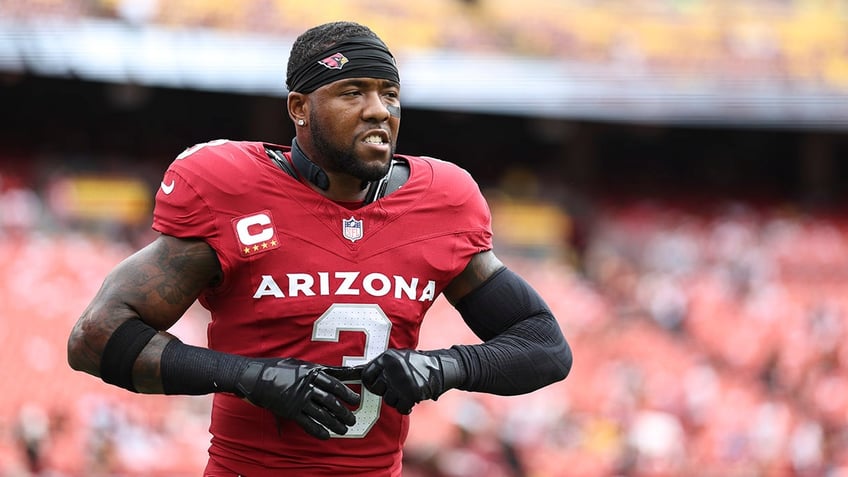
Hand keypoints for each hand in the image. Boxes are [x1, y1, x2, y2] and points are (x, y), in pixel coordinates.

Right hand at [235, 358, 360, 438]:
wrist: (255, 377)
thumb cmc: (277, 368)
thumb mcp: (300, 364)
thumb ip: (319, 369)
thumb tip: (336, 371)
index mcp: (311, 373)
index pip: (334, 384)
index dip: (347, 393)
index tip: (356, 400)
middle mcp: (306, 386)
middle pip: (331, 401)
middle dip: (344, 412)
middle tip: (352, 419)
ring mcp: (298, 399)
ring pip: (321, 414)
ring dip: (335, 423)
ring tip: (344, 429)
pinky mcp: (290, 411)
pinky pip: (307, 423)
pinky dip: (318, 430)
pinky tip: (326, 435)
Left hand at [361, 349, 462, 414]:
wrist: (440, 367)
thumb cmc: (416, 363)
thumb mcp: (397, 357)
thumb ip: (382, 366)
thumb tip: (359, 375)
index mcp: (386, 357)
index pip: (366, 375)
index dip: (371, 383)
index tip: (378, 386)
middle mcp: (392, 368)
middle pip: (377, 390)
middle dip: (386, 392)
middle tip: (398, 387)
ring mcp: (401, 381)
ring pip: (388, 400)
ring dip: (398, 399)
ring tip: (407, 390)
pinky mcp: (411, 393)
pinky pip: (400, 407)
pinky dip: (406, 407)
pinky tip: (412, 399)